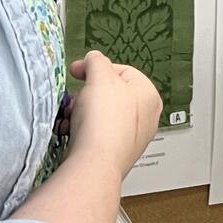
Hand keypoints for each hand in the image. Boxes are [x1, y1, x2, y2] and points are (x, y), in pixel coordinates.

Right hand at [69, 51, 160, 179]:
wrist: (93, 163)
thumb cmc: (104, 121)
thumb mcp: (99, 76)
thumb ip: (97, 61)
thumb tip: (94, 59)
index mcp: (149, 95)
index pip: (122, 71)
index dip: (96, 68)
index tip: (78, 70)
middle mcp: (145, 118)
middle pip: (111, 93)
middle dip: (88, 93)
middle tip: (76, 97)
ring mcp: (131, 137)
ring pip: (102, 114)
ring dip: (82, 112)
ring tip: (73, 117)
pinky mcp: (115, 153)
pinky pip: (97, 133)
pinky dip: (83, 130)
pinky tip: (74, 132)